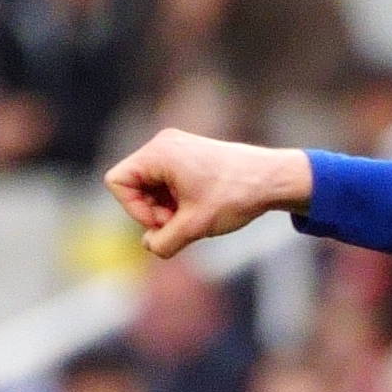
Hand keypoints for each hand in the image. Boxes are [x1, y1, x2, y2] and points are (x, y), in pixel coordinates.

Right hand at [107, 129, 312, 258]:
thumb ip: (164, 242)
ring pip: (150, 185)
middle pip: (133, 184)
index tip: (164, 222)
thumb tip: (151, 246)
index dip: (134, 209)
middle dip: (153, 210)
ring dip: (165, 208)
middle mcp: (164, 144)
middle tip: (180, 222)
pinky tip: (199, 209)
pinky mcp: (190, 155)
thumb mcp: (195, 226)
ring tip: (193, 216)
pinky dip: (176, 199)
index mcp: (158, 152)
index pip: (117, 182)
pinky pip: (166, 181)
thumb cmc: (236, 196)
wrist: (275, 179)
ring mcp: (177, 147)